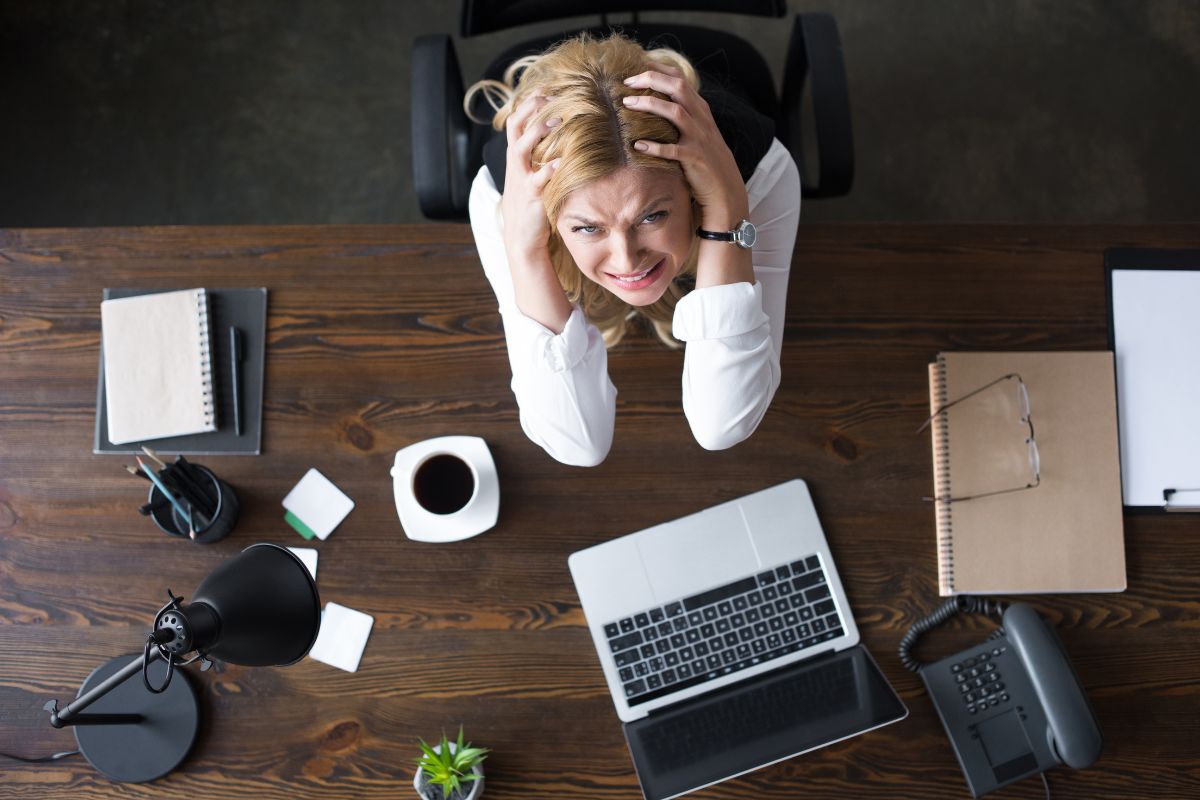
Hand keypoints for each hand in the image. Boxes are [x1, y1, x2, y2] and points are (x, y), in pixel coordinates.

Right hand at [500, 94, 561, 262]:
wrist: (522, 237)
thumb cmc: (532, 203)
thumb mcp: (532, 175)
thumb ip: (540, 156)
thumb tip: (560, 135)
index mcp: (516, 157)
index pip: (515, 122)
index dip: (528, 104)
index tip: (545, 89)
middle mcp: (515, 165)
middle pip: (515, 128)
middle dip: (530, 110)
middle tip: (550, 97)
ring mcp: (521, 179)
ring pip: (521, 149)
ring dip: (538, 133)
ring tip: (557, 121)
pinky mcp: (532, 197)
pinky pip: (538, 180)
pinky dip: (549, 170)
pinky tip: (562, 162)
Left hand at [622, 67, 748, 228]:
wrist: (725, 187)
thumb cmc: (705, 158)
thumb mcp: (698, 130)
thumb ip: (683, 113)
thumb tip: (656, 99)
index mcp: (700, 109)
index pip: (680, 79)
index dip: (657, 70)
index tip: (635, 69)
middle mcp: (701, 119)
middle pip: (678, 88)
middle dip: (651, 80)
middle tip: (626, 82)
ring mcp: (699, 138)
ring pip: (675, 113)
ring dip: (649, 105)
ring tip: (626, 104)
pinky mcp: (694, 159)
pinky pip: (672, 150)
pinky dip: (654, 147)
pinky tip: (637, 145)